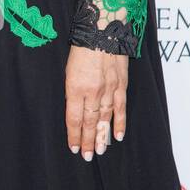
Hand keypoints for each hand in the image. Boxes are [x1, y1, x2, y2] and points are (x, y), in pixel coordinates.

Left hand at [64, 45, 127, 161]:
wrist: (102, 32)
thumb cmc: (81, 49)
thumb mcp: (68, 69)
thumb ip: (72, 90)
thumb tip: (74, 108)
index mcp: (75, 87)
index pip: (74, 118)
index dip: (74, 135)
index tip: (73, 147)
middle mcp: (93, 92)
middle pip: (89, 122)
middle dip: (87, 141)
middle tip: (87, 156)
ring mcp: (109, 90)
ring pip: (105, 119)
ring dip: (102, 137)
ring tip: (99, 151)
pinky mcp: (121, 86)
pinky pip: (120, 108)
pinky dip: (119, 123)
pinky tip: (117, 136)